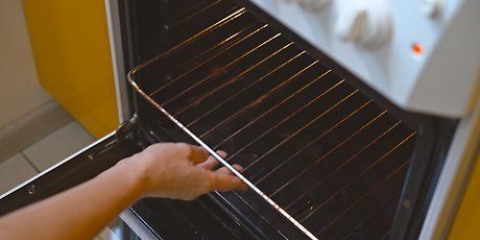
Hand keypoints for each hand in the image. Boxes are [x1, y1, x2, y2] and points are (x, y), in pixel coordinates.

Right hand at [121, 143, 246, 200]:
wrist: (135, 176)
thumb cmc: (159, 165)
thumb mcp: (184, 150)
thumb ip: (197, 152)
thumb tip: (202, 154)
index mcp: (203, 181)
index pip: (227, 183)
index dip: (237, 180)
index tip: (245, 181)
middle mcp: (195, 188)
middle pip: (214, 179)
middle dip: (223, 170)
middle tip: (232, 165)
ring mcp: (183, 189)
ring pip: (201, 177)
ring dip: (208, 166)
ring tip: (215, 156)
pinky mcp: (172, 187)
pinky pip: (189, 176)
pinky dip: (194, 168)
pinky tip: (194, 159)